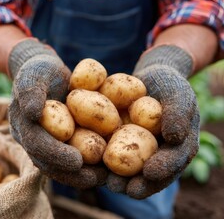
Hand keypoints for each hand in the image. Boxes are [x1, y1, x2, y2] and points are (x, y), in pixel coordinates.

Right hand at [8, 39, 106, 187]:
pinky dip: (85, 167)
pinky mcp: (59, 141)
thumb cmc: (39, 70)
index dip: (55, 154)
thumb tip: (33, 113)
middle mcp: (31, 138)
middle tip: (94, 179)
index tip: (77, 161)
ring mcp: (45, 142)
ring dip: (79, 176)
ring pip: (59, 166)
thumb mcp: (34, 74)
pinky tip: (104, 170)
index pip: (36, 144)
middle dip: (70, 174)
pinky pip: (70, 157)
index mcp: (22, 124)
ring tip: (103, 179)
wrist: (45, 71)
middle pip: (48, 162)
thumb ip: (30, 92)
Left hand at [107, 45, 199, 198]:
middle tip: (124, 188)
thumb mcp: (178, 95)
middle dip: (136, 184)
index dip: (162, 170)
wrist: (148, 78)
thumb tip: (173, 138)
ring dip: (115, 178)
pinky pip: (106, 153)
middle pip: (146, 176)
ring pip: (125, 170)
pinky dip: (98, 160)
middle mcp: (153, 156)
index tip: (150, 172)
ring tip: (105, 181)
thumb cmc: (169, 86)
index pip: (171, 163)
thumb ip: (178, 114)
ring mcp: (133, 151)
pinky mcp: (114, 143)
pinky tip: (88, 163)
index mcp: (175, 150)